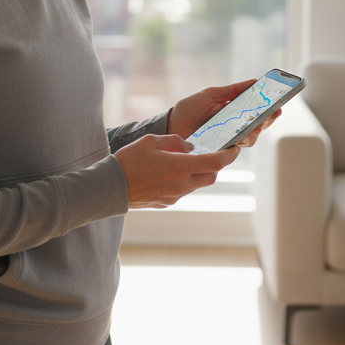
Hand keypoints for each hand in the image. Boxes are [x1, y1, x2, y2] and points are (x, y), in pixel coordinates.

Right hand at [114, 133, 240, 207]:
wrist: (109, 188)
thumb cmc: (128, 161)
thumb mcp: (151, 141)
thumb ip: (175, 142)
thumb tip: (189, 147)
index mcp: (180, 167)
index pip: (215, 162)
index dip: (229, 155)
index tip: (235, 149)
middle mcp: (182, 185)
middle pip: (211, 176)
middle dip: (216, 165)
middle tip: (212, 153)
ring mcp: (175, 196)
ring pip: (197, 184)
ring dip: (198, 173)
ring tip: (185, 161)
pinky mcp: (167, 203)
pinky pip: (183, 190)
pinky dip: (184, 181)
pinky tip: (169, 173)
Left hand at [168, 80, 285, 149]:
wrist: (170, 126)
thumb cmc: (189, 109)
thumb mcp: (210, 94)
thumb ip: (232, 90)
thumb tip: (254, 81)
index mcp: (234, 114)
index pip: (256, 113)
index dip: (269, 110)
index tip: (279, 105)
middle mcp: (234, 130)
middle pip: (257, 127)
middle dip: (266, 120)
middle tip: (273, 113)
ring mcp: (227, 142)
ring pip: (248, 139)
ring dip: (255, 130)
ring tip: (258, 122)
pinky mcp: (219, 153)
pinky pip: (234, 150)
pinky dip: (239, 142)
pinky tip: (242, 136)